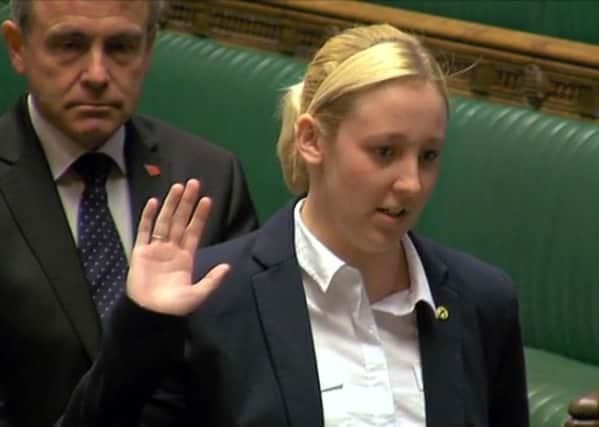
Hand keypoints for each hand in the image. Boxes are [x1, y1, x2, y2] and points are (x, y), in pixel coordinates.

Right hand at [127, 179, 229, 315]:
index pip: (194, 230)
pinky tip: (154, 202)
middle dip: (187, 202)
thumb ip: (212, 280)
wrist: (150, 314)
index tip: (207, 200)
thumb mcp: (198, 294)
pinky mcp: (140, 252)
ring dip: (171, 204)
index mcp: (186, 257)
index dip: (200, 216)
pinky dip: (148, 217)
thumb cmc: (174, 306)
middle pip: (180, 220)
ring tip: (178, 187)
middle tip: (194, 183)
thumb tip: (228, 267)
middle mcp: (172, 249)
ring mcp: (156, 249)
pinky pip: (144, 231)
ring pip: (164, 221)